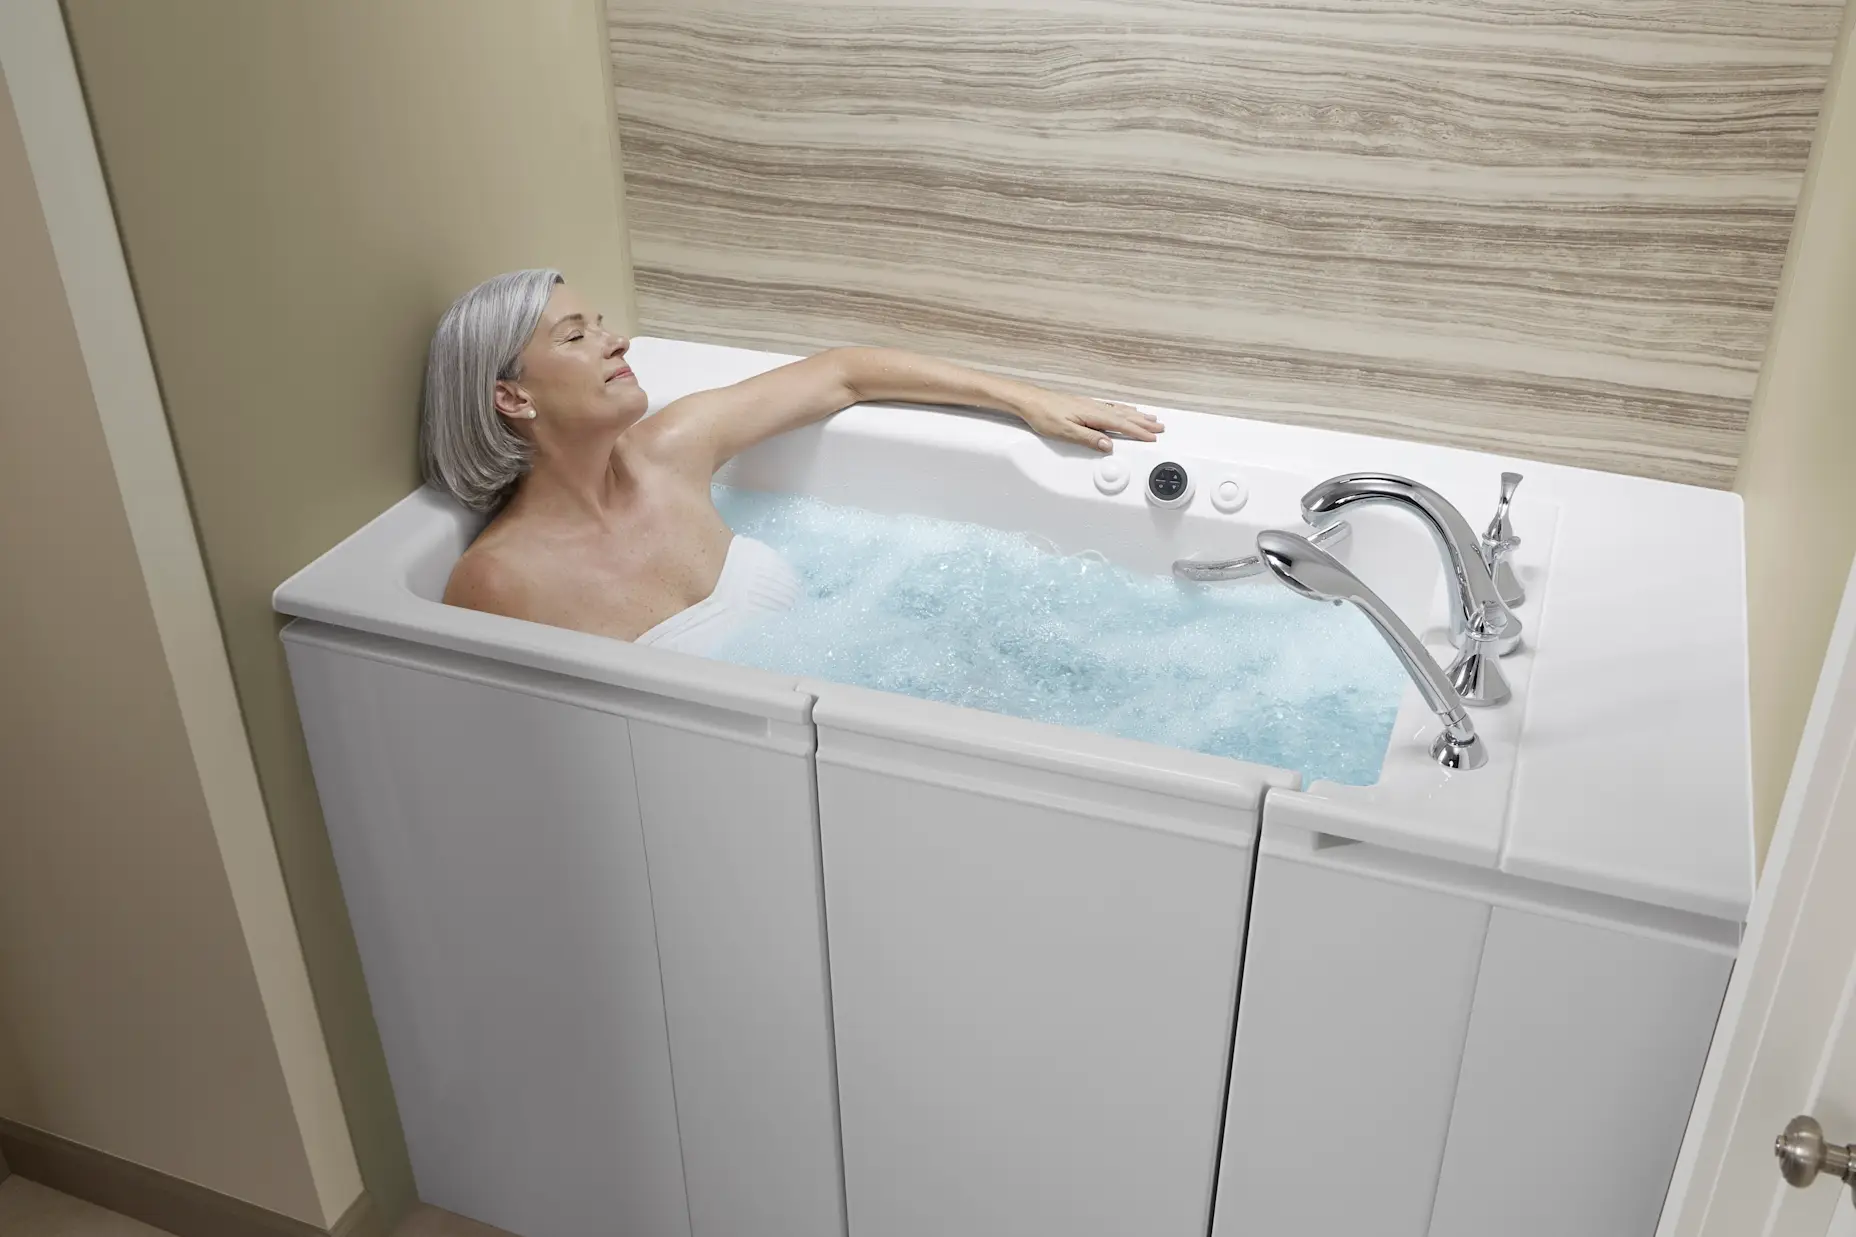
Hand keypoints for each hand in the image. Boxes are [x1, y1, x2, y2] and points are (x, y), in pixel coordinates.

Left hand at [1015, 389, 1163, 452]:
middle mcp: (1094, 407)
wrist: (1030, 400)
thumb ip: (1088, 438)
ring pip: (1120, 410)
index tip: (1152, 437)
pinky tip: (1125, 409)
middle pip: (1125, 416)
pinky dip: (1123, 409)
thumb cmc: (1044, 415)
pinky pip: (1112, 406)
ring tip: (1150, 418)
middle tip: (1160, 427)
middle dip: (1143, 423)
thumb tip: (1108, 445)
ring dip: (1136, 415)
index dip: (1138, 432)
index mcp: (1092, 414)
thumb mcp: (1065, 431)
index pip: (1121, 425)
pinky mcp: (1085, 404)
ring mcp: (1090, 405)